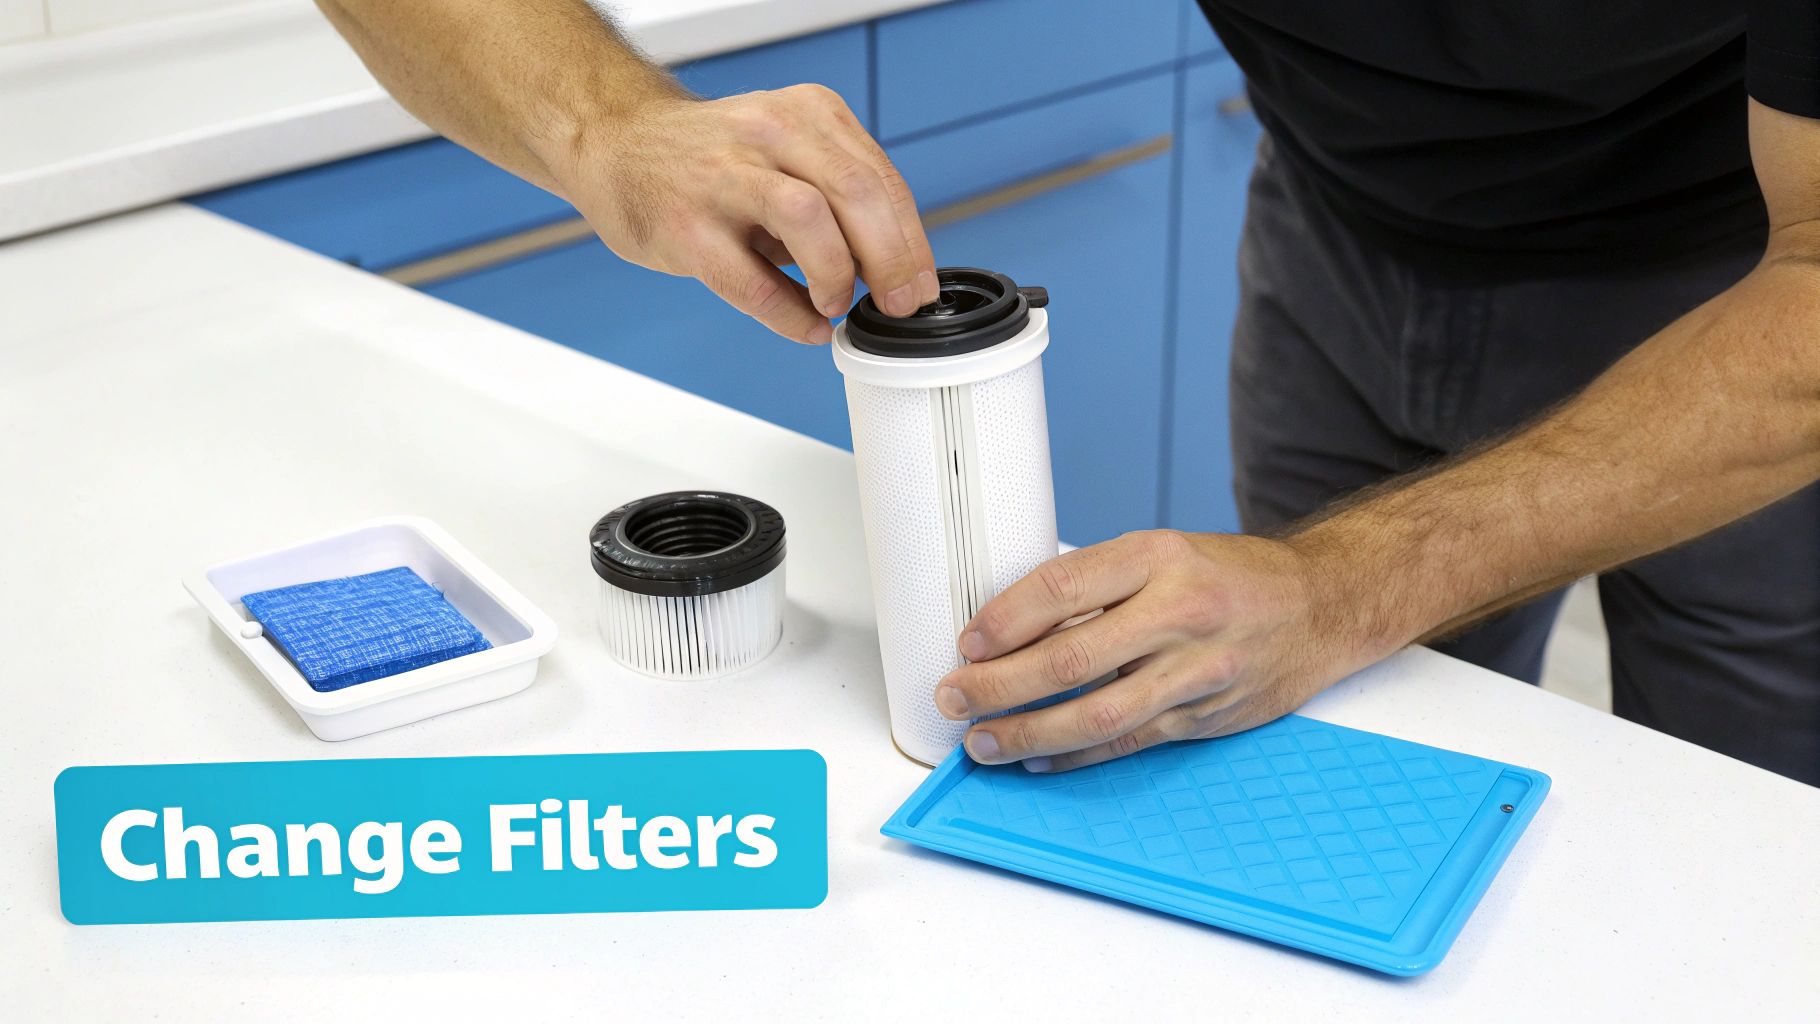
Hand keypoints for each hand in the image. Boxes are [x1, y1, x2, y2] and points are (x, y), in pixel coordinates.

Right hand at [547, 83, 938, 343]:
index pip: (879, 178)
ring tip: (836, 303)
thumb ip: (837, 196)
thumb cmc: (709, 159)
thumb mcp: (785, 151)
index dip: (911, 242)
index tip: (919, 286)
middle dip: (890, 260)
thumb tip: (892, 267)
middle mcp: (769, 132)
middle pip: (855, 192)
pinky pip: (751, 279)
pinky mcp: (685, 225)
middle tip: (897, 304)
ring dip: (837, 274)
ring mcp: (722, 176)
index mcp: (806, 114)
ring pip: (808, 218)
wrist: (615, 144)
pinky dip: (789, 313)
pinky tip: (806, 324)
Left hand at [933, 530, 1386, 772]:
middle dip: (999, 684)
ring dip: (1030, 732)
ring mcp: (1195, 670)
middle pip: (1070, 658)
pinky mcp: (1205, 716)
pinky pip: (1129, 741)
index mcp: (1159, 558)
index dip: (1005, 619)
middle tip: (956, 696)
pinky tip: (1038, 759)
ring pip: (1098, 713)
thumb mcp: (1164, 553)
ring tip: (984, 741)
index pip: (1063, 586)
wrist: (1321, 607)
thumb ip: (1098, 584)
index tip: (967, 642)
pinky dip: (1077, 756)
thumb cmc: (1230, 578)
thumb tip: (1013, 623)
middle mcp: (1179, 612)